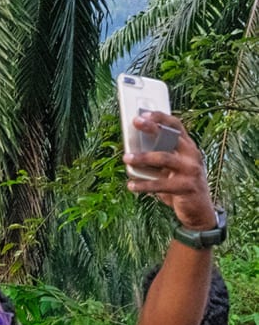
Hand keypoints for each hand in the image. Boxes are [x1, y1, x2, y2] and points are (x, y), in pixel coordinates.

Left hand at [125, 112, 215, 229]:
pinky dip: (144, 185)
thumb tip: (130, 149)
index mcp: (188, 147)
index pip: (177, 125)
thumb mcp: (169, 169)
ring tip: (126, 157)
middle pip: (171, 137)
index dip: (161, 117)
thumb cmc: (179, 185)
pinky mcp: (186, 187)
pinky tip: (130, 185)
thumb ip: (156, 158)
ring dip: (143, 157)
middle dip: (153, 128)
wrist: (198, 210)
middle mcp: (192, 155)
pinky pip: (160, 184)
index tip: (144, 113)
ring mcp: (191, 170)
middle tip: (135, 123)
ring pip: (164, 158)